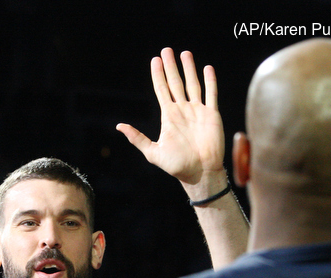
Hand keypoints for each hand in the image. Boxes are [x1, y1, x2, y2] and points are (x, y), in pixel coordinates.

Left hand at [117, 48, 225, 197]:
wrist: (199, 173)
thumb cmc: (176, 166)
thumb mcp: (152, 152)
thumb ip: (137, 138)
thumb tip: (119, 126)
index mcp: (168, 116)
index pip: (161, 90)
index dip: (157, 74)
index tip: (155, 60)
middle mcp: (182, 110)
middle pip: (175, 83)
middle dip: (171, 66)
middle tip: (166, 50)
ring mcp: (197, 111)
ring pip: (193, 84)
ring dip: (189, 69)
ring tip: (185, 53)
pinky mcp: (212, 115)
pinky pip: (211, 94)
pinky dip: (210, 81)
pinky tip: (207, 68)